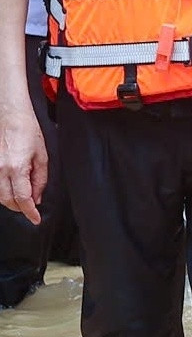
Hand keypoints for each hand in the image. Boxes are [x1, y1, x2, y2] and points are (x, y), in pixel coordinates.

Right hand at [0, 104, 44, 224]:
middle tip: (31, 209)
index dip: (30, 212)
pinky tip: (11, 189)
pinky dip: (3, 192)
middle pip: (8, 200)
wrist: (9, 116)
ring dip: (11, 201)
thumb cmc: (28, 132)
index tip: (36, 219)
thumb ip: (40, 179)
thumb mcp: (42, 156)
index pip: (23, 199)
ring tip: (23, 200)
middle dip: (20, 208)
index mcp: (17, 169)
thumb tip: (37, 197)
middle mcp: (1, 171)